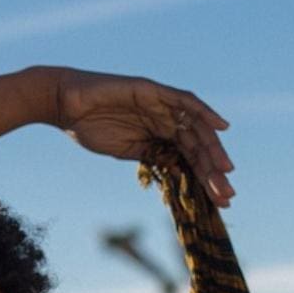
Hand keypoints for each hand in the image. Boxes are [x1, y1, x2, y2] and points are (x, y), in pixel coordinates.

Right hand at [52, 69, 234, 206]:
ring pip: (195, 128)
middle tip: (228, 193)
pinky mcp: (153, 90)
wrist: (65, 105)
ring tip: (225, 170)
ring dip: (212, 149)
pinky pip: (184, 100)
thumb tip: (181, 175)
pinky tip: (220, 127)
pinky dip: (204, 112)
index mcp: (159, 137)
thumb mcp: (128, 152)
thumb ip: (155, 159)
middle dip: (213, 171)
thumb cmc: (90, 128)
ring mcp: (160, 104)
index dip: (205, 180)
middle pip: (197, 147)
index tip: (220, 202)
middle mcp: (164, 120)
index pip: (189, 160)